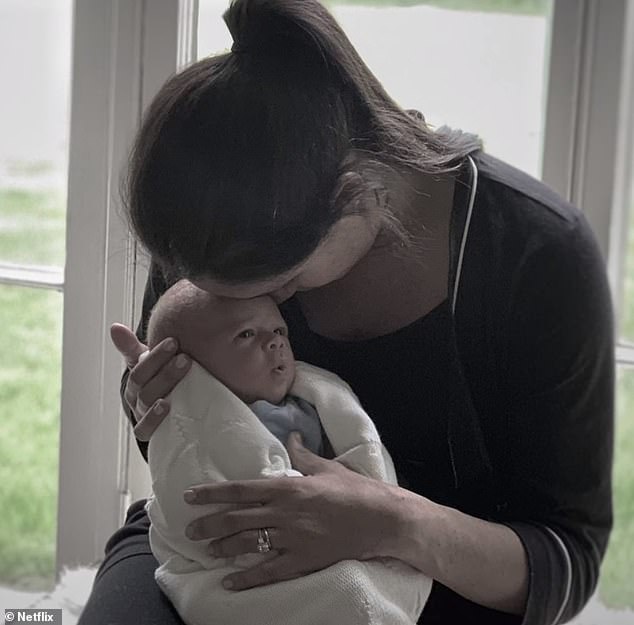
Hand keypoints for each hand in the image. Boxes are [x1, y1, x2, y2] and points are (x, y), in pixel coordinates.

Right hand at [110, 322, 191, 440]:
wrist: (172, 412)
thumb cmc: (159, 381)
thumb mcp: (148, 364)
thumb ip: (132, 348)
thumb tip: (114, 327)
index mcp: (136, 381)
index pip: (139, 368)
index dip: (155, 356)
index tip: (174, 342)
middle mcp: (136, 399)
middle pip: (145, 385)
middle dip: (166, 371)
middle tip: (185, 358)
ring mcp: (143, 416)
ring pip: (148, 402)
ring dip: (165, 387)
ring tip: (183, 376)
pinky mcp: (151, 433)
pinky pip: (146, 429)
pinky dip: (154, 418)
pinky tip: (166, 406)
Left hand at [183, 432, 411, 590]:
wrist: (381, 518)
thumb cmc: (355, 490)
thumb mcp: (327, 467)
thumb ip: (303, 454)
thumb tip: (292, 436)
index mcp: (288, 487)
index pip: (241, 489)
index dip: (213, 493)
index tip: (191, 496)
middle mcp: (284, 513)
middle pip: (237, 519)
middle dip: (209, 524)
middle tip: (190, 531)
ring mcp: (292, 538)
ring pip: (248, 544)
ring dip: (223, 548)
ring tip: (206, 550)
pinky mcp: (303, 560)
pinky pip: (270, 571)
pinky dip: (248, 578)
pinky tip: (230, 582)